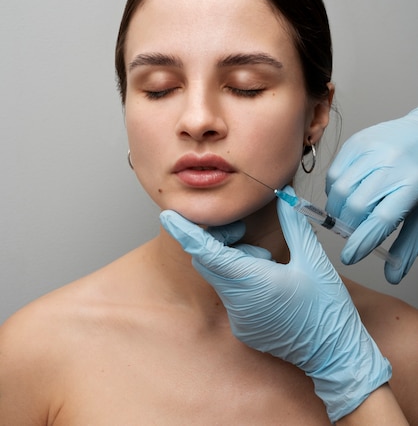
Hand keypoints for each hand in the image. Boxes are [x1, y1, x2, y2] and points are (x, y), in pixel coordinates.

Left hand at [160, 187, 390, 422]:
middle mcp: (239, 302)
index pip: (206, 252)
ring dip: (235, 261)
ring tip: (267, 263)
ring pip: (221, 277)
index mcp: (253, 282)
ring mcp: (239, 318)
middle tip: (241, 232)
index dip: (185, 232)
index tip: (169, 216)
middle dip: (219, 241)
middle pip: (209, 261)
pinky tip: (269, 283)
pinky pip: (231, 295)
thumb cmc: (327, 311)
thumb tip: (283, 196)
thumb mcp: (314, 261)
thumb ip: (294, 225)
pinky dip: (241, 280)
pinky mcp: (243, 328)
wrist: (335, 356)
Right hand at [326, 108, 417, 282]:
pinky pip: (334, 173)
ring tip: (348, 213)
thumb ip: (407, 246)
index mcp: (411, 186)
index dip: (362, 241)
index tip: (350, 256)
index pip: (381, 219)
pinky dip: (334, 189)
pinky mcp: (356, 142)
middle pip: (356, 205)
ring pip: (339, 189)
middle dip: (348, 225)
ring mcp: (371, 150)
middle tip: (350, 232)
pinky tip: (346, 193)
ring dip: (338, 209)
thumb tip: (393, 276)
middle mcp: (391, 166)